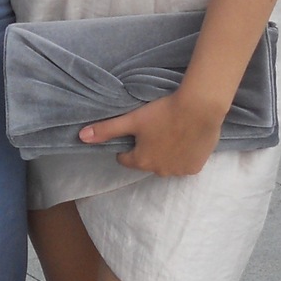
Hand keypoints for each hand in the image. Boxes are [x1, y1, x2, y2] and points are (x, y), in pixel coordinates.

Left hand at [79, 90, 224, 177]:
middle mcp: (159, 171)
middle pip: (147, 161)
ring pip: (166, 163)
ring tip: (172, 132)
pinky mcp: (195, 168)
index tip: (136, 132)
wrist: (199, 108)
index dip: (128, 145)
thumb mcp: (133, 119)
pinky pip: (184, 164)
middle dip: (148, 149)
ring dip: (166, 153)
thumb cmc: (163, 112)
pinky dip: (183, 155)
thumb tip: (80, 137)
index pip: (126, 158)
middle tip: (156, 129)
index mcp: (141, 160)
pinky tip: (186, 139)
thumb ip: (107, 130)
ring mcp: (178, 171)